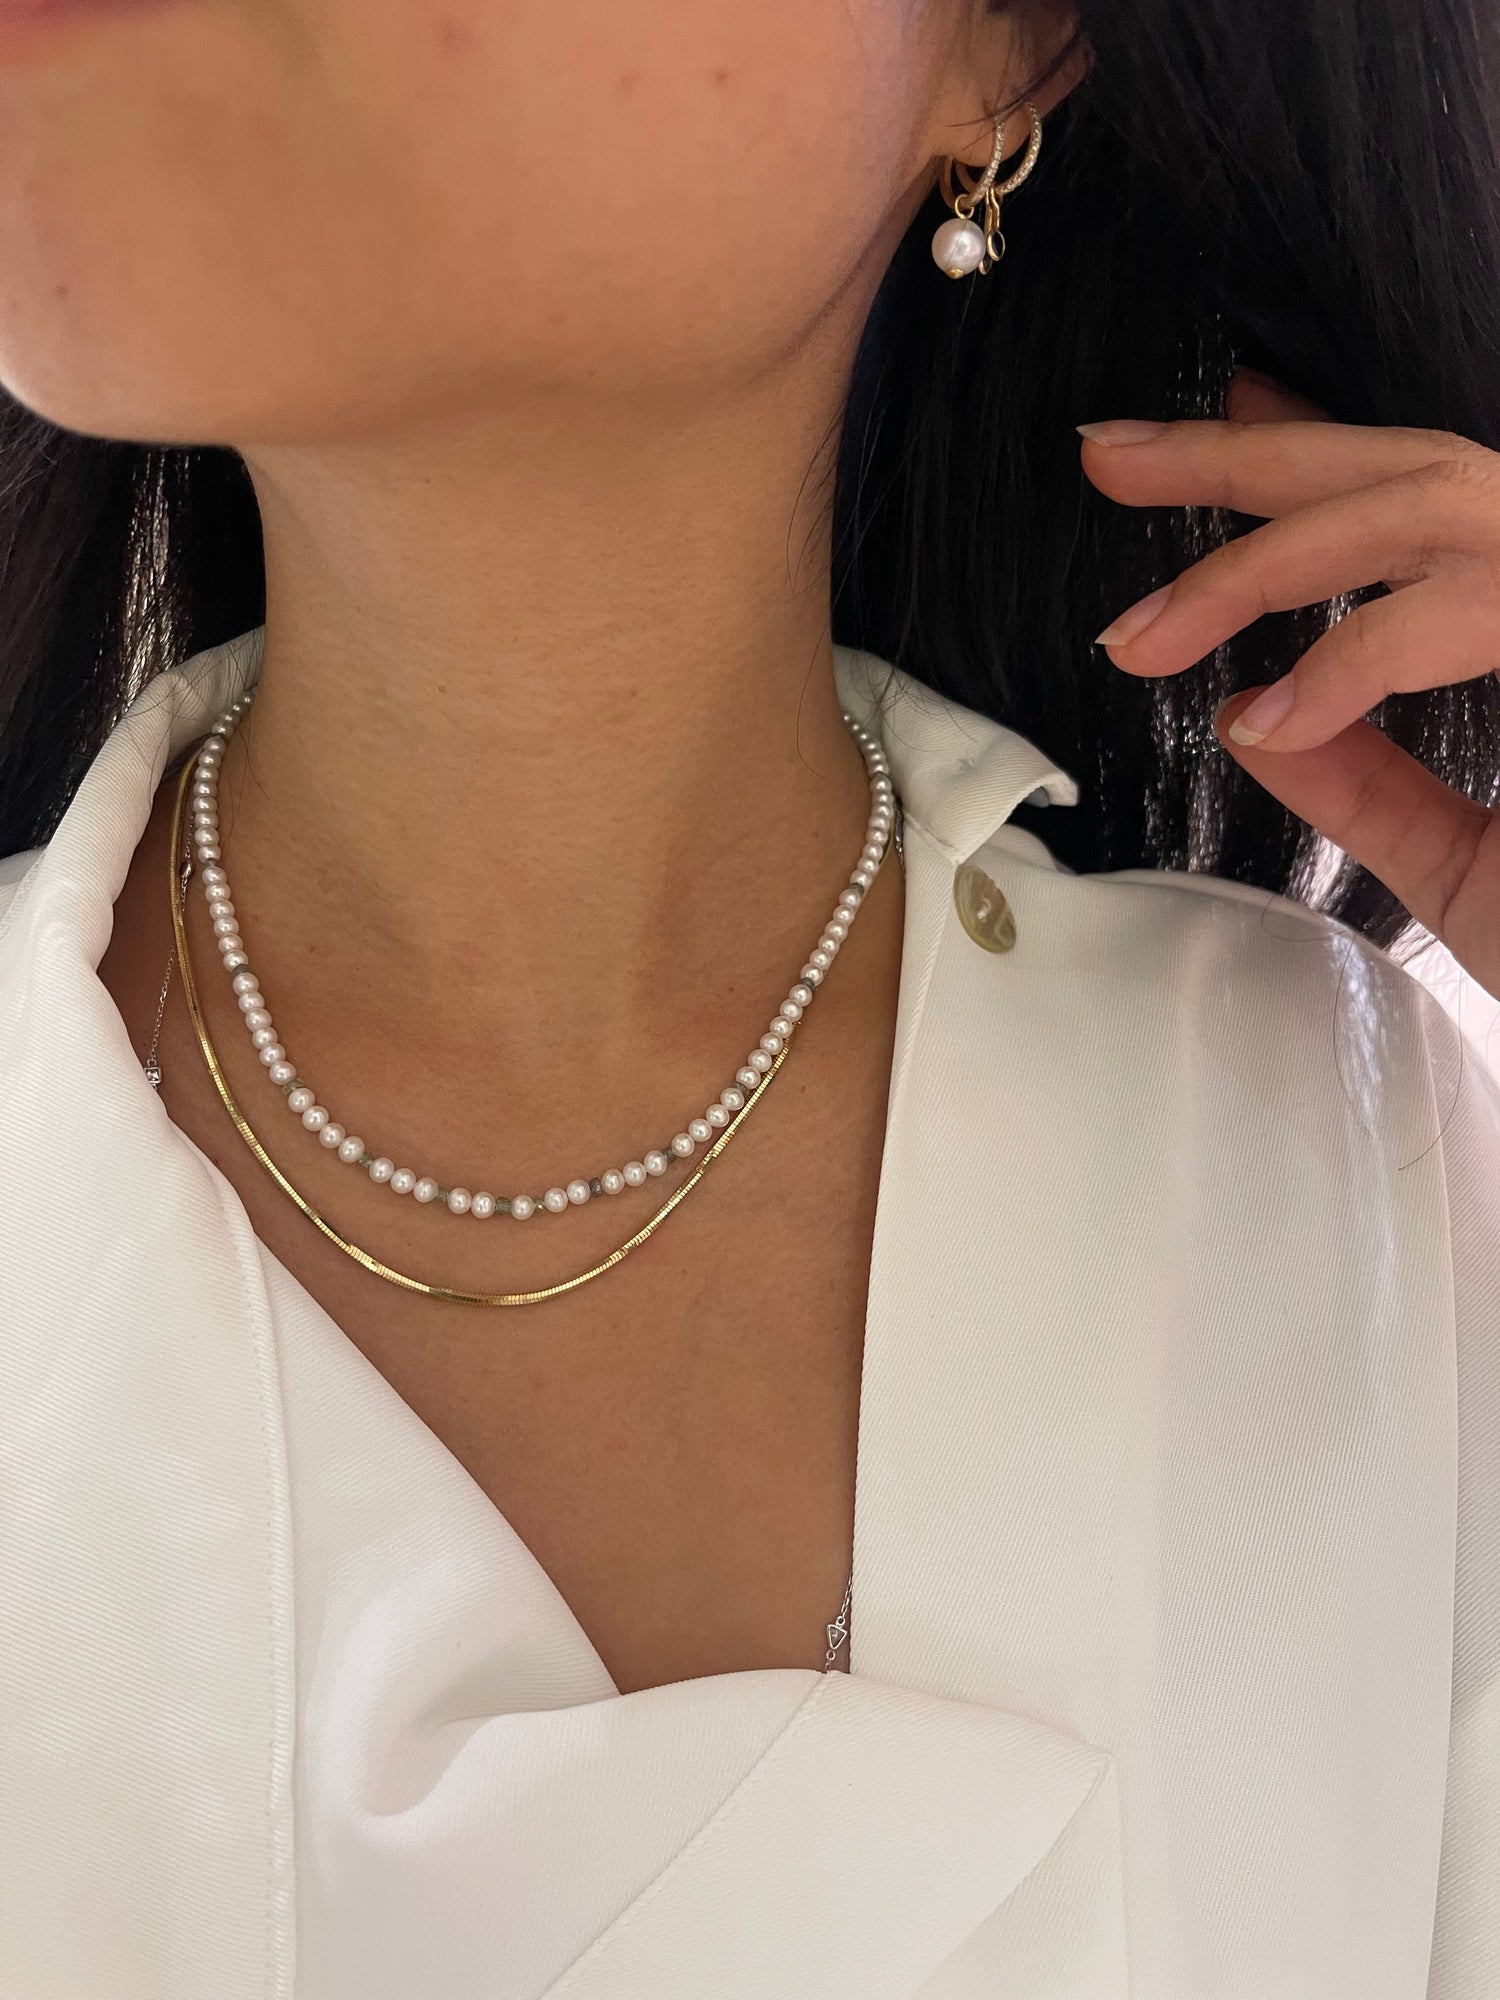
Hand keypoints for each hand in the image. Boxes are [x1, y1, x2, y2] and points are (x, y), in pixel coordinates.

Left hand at [1078, 370, 1499, 998]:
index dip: (1316, 452)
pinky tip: (1284, 703)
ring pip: (1440, 506)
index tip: (1213, 426)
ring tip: (1150, 629)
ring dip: (1276, 558)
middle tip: (1113, 457)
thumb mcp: (1466, 863)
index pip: (1431, 505)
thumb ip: (1369, 780)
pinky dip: (1373, 652)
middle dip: (1254, 460)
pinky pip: (1481, 606)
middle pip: (1420, 472)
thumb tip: (1249, 714)